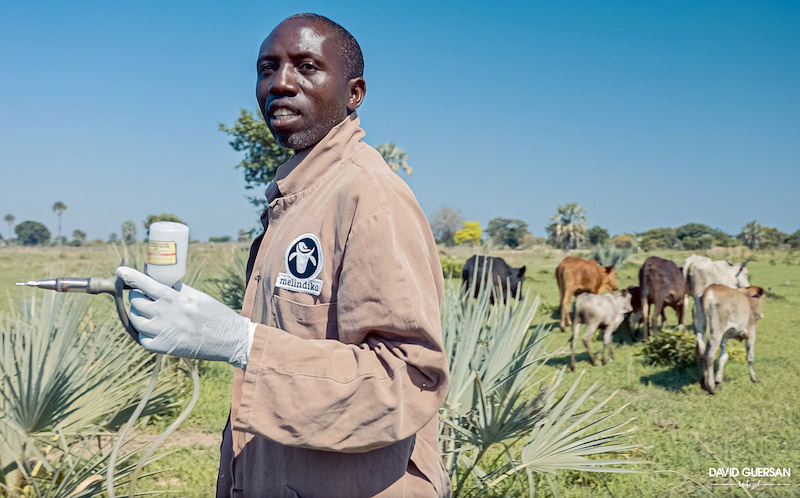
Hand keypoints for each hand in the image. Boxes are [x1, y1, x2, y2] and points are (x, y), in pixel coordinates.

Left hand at [116, 266, 255, 368]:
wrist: (228, 340)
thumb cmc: (216, 315)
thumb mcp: (198, 296)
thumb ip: (177, 289)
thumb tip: (160, 282)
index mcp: (173, 299)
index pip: (145, 284)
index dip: (131, 276)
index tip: (121, 271)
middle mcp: (164, 315)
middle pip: (136, 302)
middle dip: (138, 297)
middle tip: (146, 297)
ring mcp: (162, 332)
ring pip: (135, 320)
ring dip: (139, 315)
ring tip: (151, 314)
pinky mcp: (163, 348)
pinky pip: (142, 338)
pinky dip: (144, 333)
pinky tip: (155, 329)